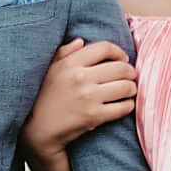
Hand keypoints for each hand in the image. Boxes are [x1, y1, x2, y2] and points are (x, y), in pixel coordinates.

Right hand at [22, 38, 136, 157]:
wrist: (38, 129)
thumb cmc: (44, 97)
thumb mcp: (50, 70)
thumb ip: (64, 52)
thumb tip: (81, 41)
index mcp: (70, 63)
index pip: (104, 48)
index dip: (119, 52)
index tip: (122, 59)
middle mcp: (80, 77)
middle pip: (121, 68)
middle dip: (130, 72)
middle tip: (130, 77)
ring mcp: (88, 97)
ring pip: (126, 87)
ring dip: (132, 89)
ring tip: (129, 91)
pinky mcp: (94, 116)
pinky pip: (123, 107)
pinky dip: (128, 105)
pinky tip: (124, 105)